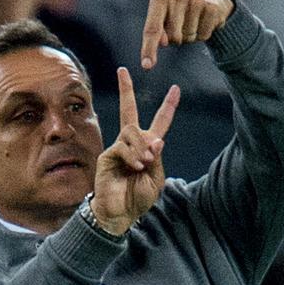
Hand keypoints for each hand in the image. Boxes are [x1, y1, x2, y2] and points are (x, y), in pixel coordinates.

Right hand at [90, 67, 178, 235]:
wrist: (120, 213)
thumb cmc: (138, 198)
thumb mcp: (156, 179)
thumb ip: (157, 158)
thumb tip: (156, 139)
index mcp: (149, 148)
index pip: (159, 123)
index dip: (168, 107)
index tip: (175, 89)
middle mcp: (132, 144)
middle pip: (128, 110)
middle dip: (125, 90)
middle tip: (123, 70)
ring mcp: (118, 148)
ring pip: (131, 131)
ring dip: (142, 146)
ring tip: (144, 164)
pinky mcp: (108, 155)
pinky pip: (122, 146)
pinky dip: (133, 156)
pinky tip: (135, 167)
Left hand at [140, 0, 234, 69]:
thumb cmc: (179, 11)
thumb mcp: (164, 17)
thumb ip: (157, 31)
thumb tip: (163, 42)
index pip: (152, 28)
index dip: (149, 49)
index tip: (146, 66)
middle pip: (174, 36)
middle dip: (177, 39)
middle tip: (181, 26)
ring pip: (190, 36)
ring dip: (191, 36)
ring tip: (194, 21)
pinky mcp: (212, 7)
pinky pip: (204, 35)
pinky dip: (203, 34)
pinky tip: (205, 22)